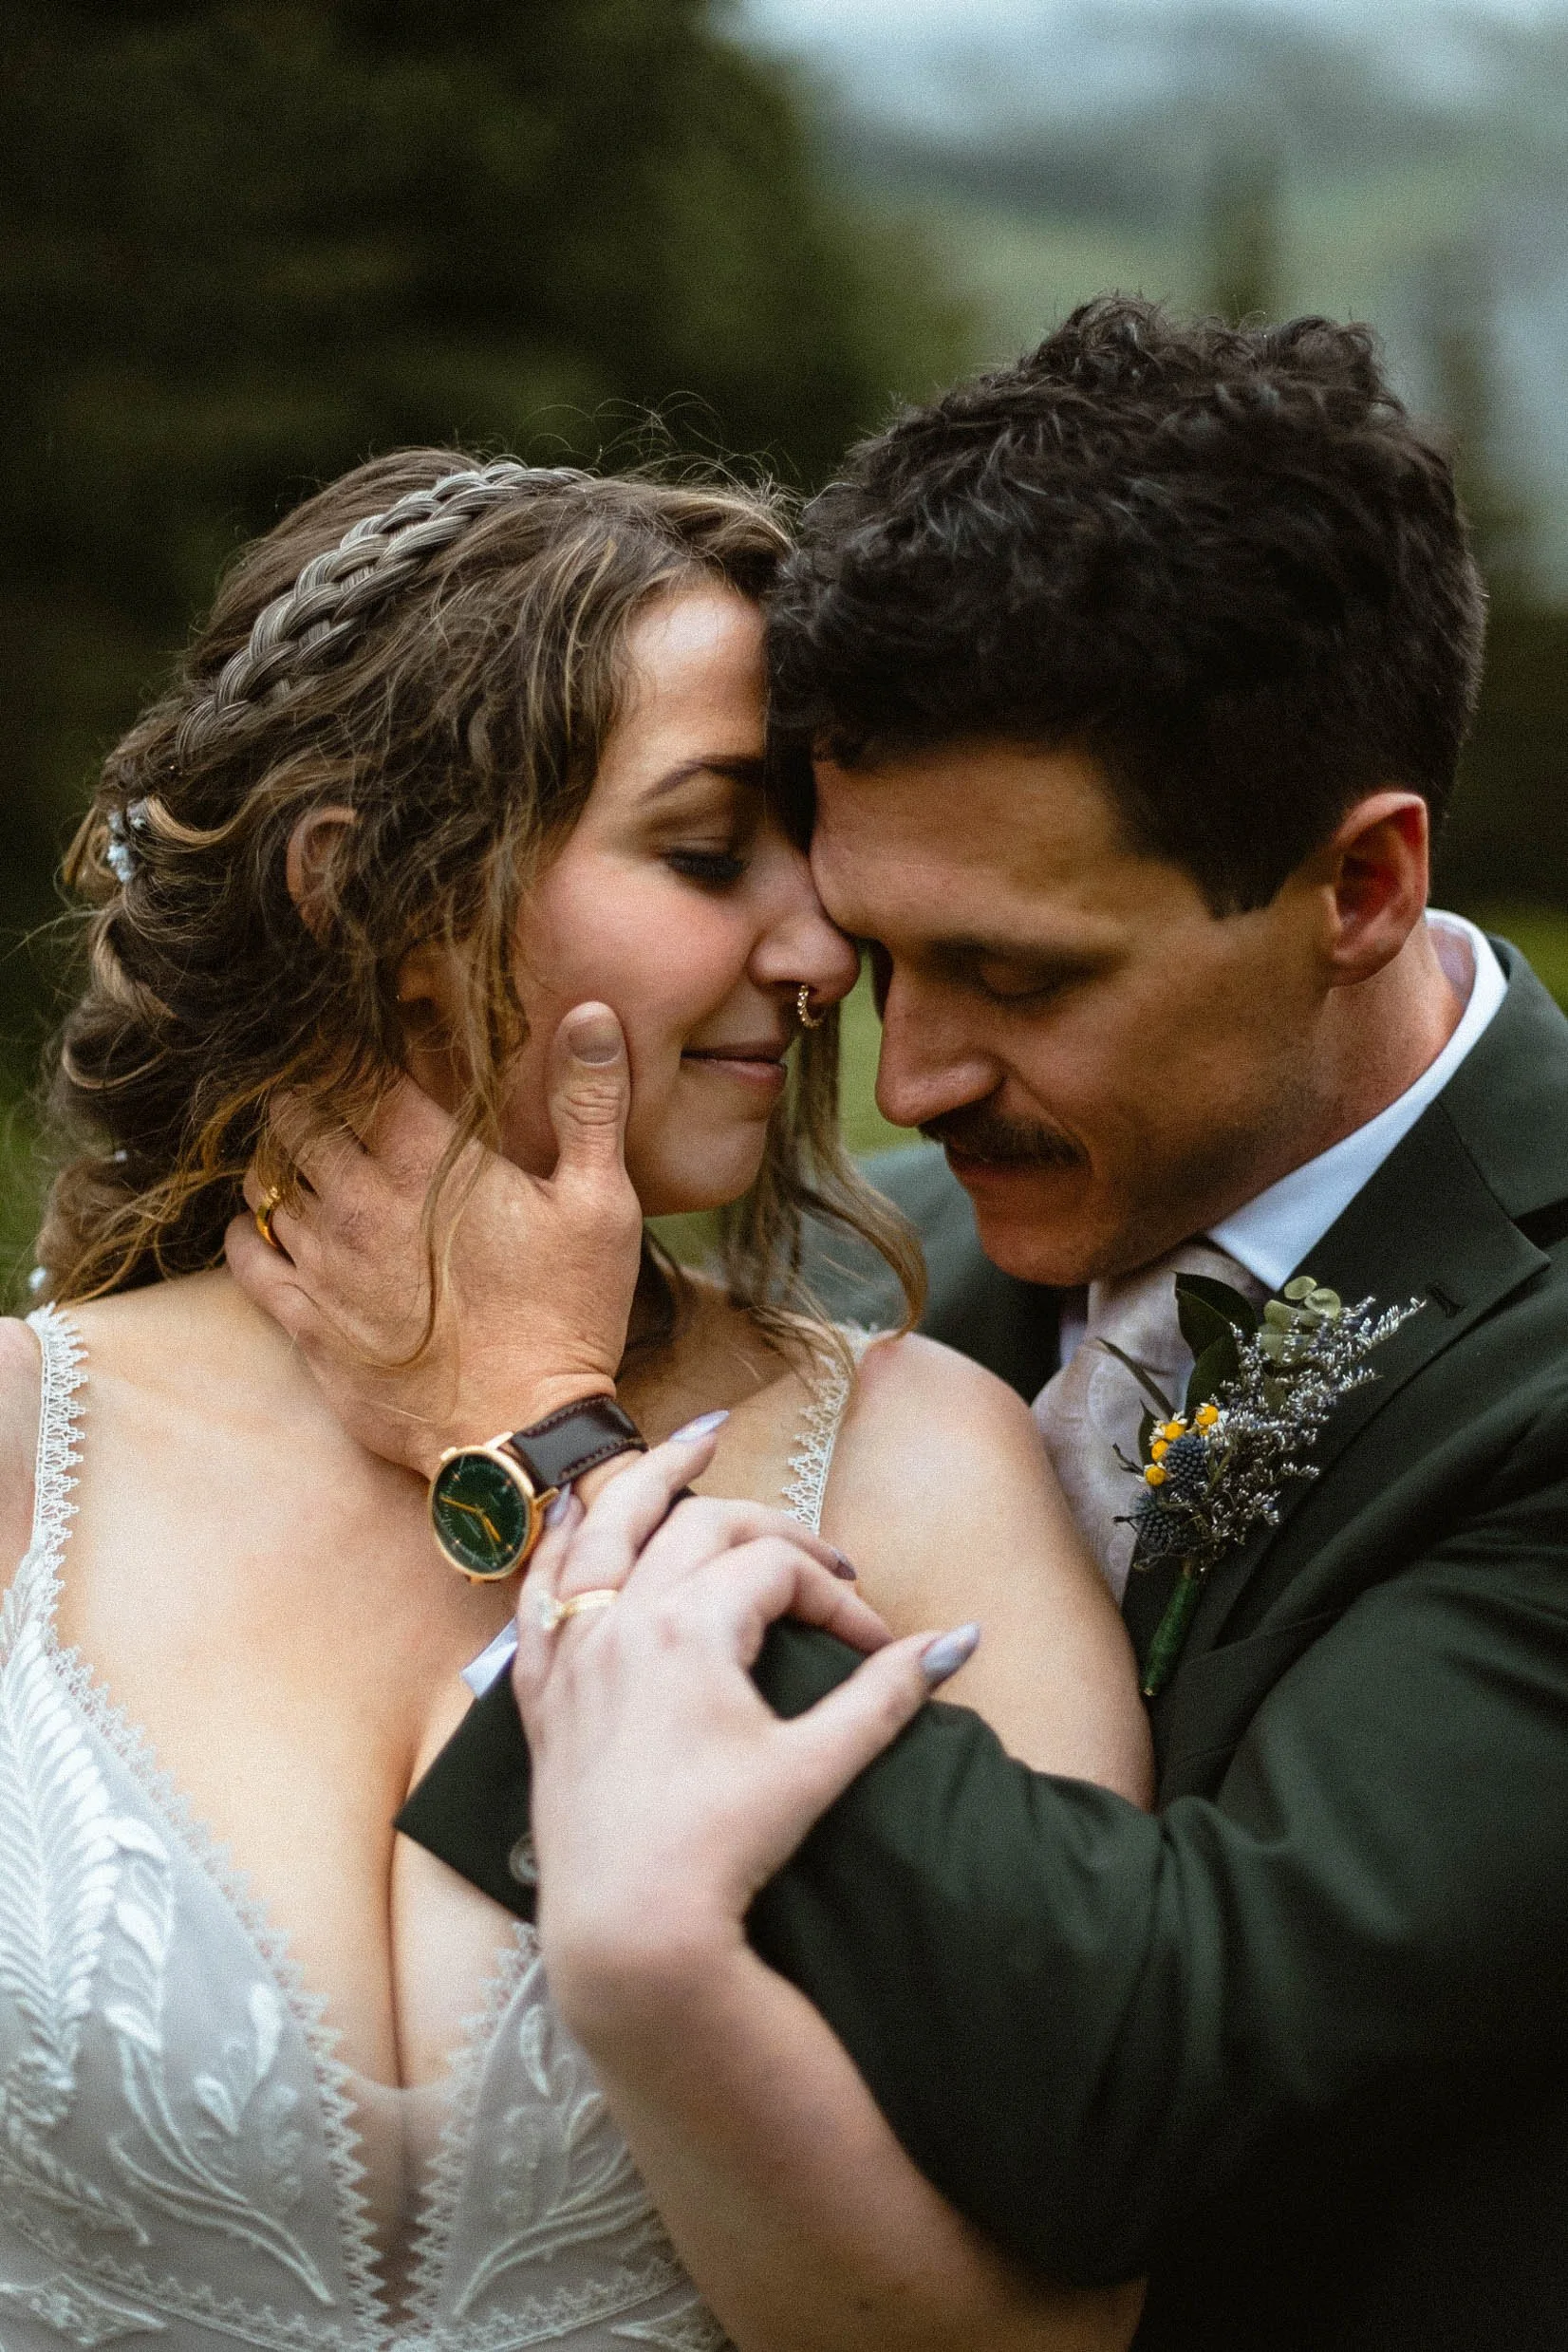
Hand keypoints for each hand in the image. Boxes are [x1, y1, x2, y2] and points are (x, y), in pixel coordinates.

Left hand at [225, 1003, 642, 1475]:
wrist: (522, 1435)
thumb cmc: (569, 1315)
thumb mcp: (601, 1202)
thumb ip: (591, 1101)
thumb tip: (593, 1012)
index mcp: (428, 1163)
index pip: (355, 1067)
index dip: (346, 1040)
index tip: (354, 1032)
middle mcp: (360, 1202)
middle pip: (294, 1114)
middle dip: (305, 1093)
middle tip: (329, 1091)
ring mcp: (325, 1265)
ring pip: (265, 1179)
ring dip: (280, 1158)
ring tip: (307, 1154)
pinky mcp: (306, 1323)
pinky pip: (248, 1255)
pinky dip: (253, 1228)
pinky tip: (277, 1224)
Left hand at [514, 1429, 979, 2040]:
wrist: (628, 1931)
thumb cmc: (720, 1850)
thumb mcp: (815, 1768)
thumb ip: (886, 1697)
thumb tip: (959, 1641)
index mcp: (689, 1626)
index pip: (778, 1569)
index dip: (838, 1594)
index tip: (877, 1647)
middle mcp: (622, 1619)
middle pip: (702, 1526)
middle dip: (772, 1529)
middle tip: (819, 1560)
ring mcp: (573, 1650)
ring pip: (606, 1529)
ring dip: (652, 1478)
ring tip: (694, 1440)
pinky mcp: (542, 1692)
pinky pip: (540, 1591)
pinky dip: (564, 1544)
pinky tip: (580, 1519)